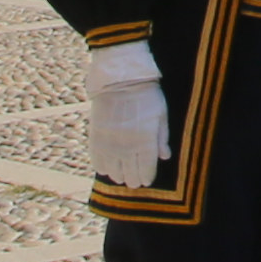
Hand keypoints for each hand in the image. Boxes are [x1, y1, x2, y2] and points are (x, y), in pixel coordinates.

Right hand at [88, 37, 170, 187]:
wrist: (119, 80)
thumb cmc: (146, 96)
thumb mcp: (161, 115)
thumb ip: (162, 138)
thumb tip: (164, 157)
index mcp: (145, 142)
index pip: (146, 171)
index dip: (147, 178)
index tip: (147, 180)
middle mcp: (126, 148)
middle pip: (130, 176)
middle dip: (134, 180)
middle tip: (136, 181)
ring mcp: (109, 145)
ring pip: (113, 172)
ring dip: (119, 176)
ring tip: (122, 175)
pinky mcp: (96, 139)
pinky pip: (98, 163)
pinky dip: (103, 168)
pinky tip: (108, 168)